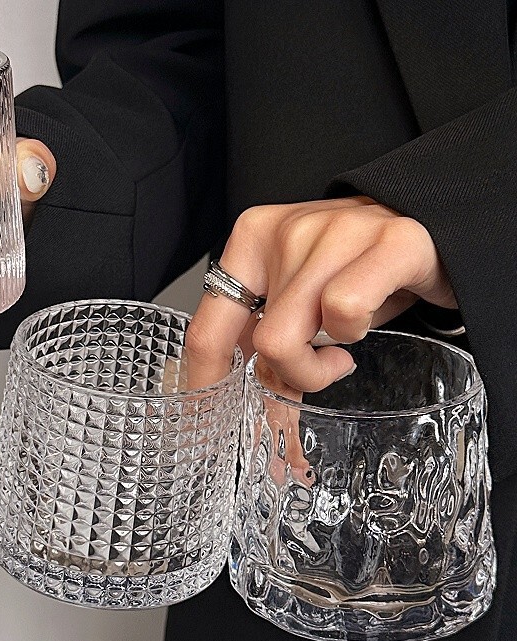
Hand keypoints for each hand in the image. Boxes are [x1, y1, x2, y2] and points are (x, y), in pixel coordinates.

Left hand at [185, 196, 456, 390]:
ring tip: (341, 343)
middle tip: (312, 373)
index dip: (208, 384)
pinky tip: (362, 322)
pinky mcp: (390, 242)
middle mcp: (286, 230)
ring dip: (321, 363)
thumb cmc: (355, 266)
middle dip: (289, 377)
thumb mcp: (297, 297)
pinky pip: (344, 310)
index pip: (208, 329)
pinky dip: (353, 331)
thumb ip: (265, 339)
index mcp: (250, 241)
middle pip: (261, 343)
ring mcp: (336, 232)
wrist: (432, 221)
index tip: (212, 419)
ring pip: (292, 336)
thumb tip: (244, 408)